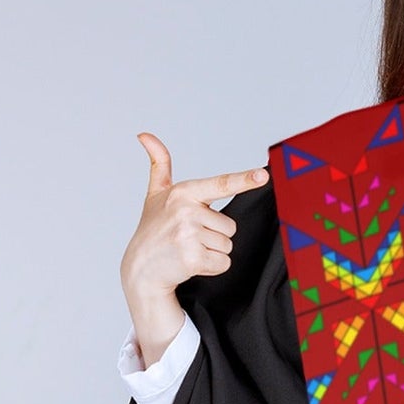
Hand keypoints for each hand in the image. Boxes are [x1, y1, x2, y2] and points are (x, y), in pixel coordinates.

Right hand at [120, 132, 268, 311]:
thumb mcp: (155, 195)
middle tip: (190, 238)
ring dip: (212, 252)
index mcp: (183, 193)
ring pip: (227, 245)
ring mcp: (189, 234)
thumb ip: (159, 165)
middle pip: (230, 226)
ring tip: (188, 249)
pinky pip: (223, 263)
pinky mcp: (193, 257)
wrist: (140, 269)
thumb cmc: (153, 230)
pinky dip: (211, 267)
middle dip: (215, 235)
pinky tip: (191, 263)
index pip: (221, 185)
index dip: (244, 179)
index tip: (263, 175)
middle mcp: (186, 211)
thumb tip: (144, 135)